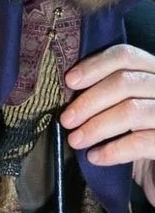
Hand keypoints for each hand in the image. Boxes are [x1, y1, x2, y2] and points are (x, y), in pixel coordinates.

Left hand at [60, 44, 154, 167]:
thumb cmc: (140, 133)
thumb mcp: (124, 105)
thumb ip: (106, 92)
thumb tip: (68, 92)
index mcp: (153, 70)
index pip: (124, 55)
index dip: (94, 66)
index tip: (69, 81)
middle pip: (123, 82)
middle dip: (88, 101)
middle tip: (66, 119)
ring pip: (130, 111)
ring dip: (95, 126)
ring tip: (75, 140)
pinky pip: (141, 142)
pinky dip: (113, 150)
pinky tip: (95, 157)